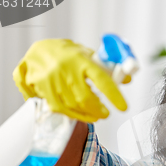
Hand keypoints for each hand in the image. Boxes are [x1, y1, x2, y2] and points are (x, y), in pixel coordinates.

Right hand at [13, 39, 128, 122]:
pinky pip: (59, 108)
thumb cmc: (67, 54)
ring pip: (73, 106)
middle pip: (85, 98)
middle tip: (106, 114)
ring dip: (87, 114)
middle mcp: (65, 69)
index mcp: (81, 59)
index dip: (113, 95)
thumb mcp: (88, 55)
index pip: (101, 79)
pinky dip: (73, 114)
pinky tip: (80, 114)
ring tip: (95, 114)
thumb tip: (126, 79)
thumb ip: (106, 68)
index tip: (123, 107)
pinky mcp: (41, 88)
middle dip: (99, 110)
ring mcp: (51, 79)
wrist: (38, 51)